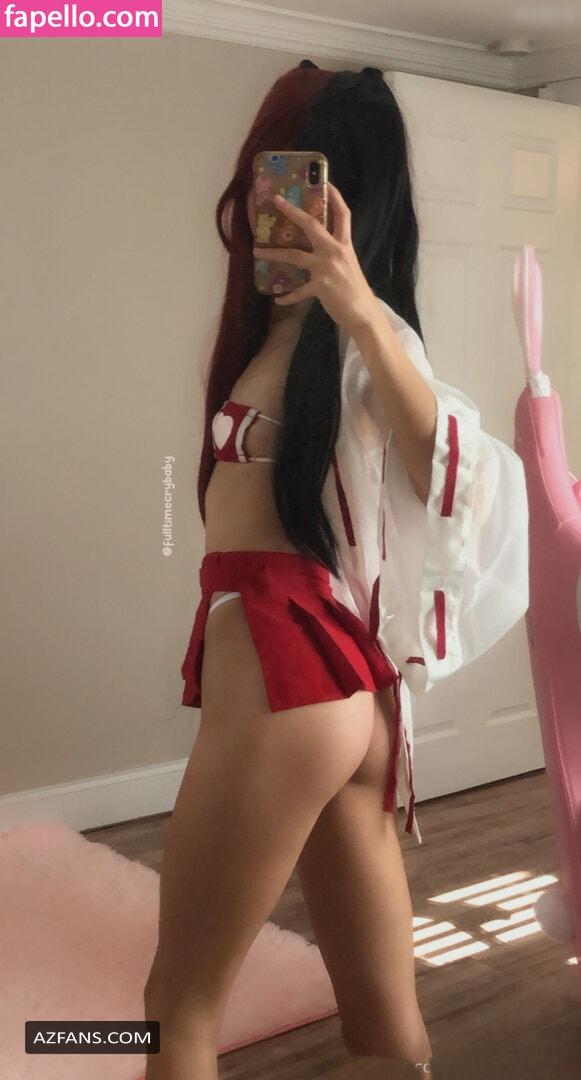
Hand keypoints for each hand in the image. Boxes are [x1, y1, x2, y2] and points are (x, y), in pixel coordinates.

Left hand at [252, 181, 376, 338]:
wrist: (364, 313)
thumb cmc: (355, 290)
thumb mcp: (349, 265)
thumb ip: (335, 254)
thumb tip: (319, 248)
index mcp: (345, 244)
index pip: (343, 214)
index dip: (335, 197)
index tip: (326, 182)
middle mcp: (336, 251)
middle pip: (312, 225)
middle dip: (292, 211)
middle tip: (276, 201)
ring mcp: (327, 268)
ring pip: (295, 255)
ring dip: (274, 253)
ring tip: (257, 252)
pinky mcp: (321, 286)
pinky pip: (298, 291)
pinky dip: (288, 296)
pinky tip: (278, 299)